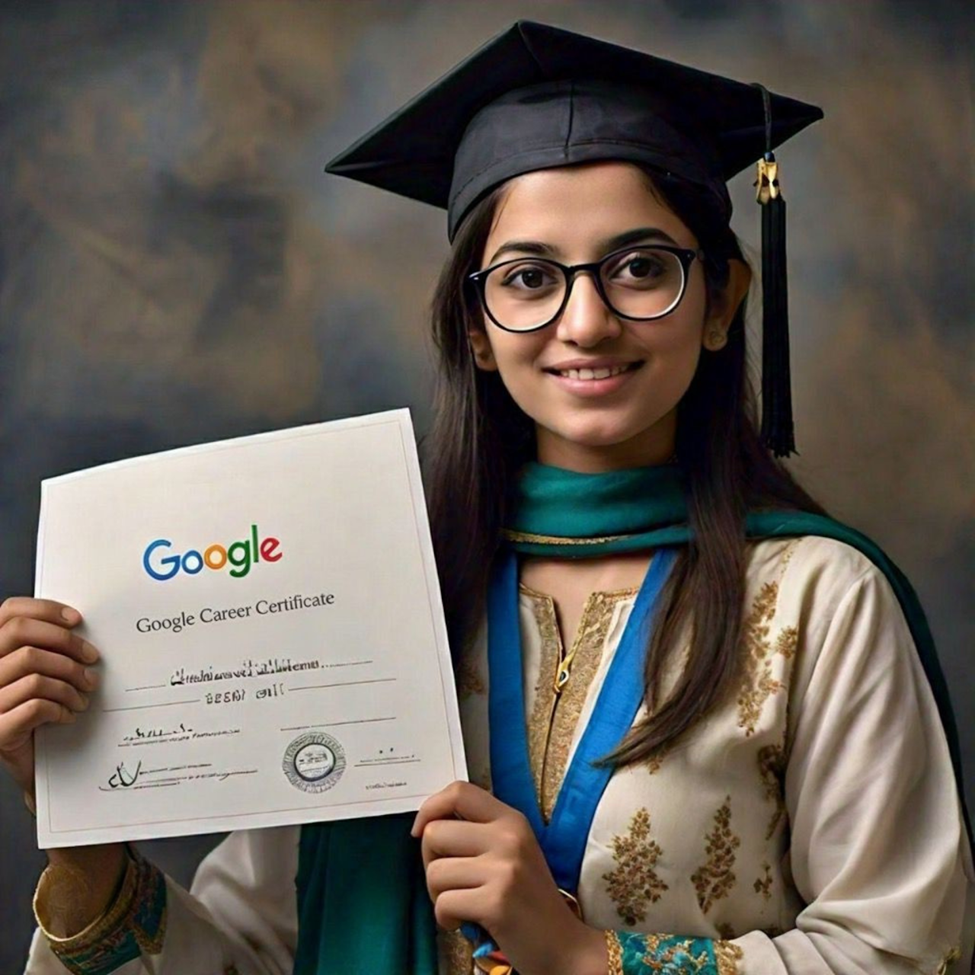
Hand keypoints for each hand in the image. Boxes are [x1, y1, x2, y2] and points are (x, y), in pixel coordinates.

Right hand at [0, 597, 98, 798]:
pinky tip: (68, 714)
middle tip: (92, 659)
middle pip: (22, 636)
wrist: (31, 764)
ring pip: (34, 672)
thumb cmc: (36, 713)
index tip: (76, 620)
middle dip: (67, 644)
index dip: (44, 610)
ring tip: (84, 694)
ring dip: (70, 682)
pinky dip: (61, 707)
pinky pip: (35, 706)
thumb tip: (78, 625)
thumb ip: (47, 649)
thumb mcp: (38, 674)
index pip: (9, 613)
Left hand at [412, 781, 607, 974]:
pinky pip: (444, 904)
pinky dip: (446, 919)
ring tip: (463, 904)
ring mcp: (504, 868)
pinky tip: (465, 922)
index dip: (430, 808)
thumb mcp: (511, 850)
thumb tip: (427, 825)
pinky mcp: (496, 902)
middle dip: (431, 863)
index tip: (422, 831)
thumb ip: (477, 831)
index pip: (458, 791)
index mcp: (511, 819)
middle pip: (434, 833)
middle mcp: (508, 837)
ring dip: (439, 895)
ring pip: (434, 872)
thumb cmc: (528, 898)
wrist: (563, 944)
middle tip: (451, 882)